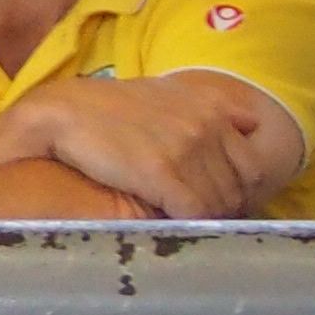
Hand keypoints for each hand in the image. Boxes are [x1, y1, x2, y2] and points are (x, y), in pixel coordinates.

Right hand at [13, 73, 295, 219]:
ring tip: (186, 222)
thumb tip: (252, 122)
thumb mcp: (168, 92)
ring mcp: (185, 150)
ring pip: (218, 202)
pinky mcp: (161, 174)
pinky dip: (189, 223)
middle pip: (236, 188)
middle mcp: (204, 127)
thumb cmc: (111, 105)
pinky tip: (173, 223)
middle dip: (223, 206)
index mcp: (211, 110)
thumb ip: (212, 106)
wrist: (62, 111)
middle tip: (201, 216)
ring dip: (206, 218)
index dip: (238, 189)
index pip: (251, 166)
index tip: (217, 198)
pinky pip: (194, 211)